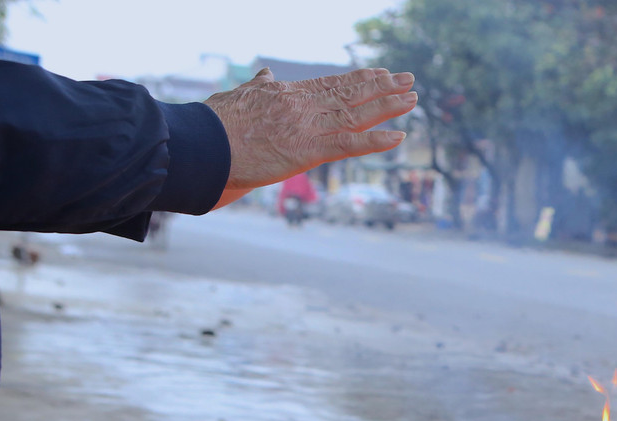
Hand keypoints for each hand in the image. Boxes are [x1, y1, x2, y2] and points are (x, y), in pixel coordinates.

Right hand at [204, 67, 416, 208]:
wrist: (204, 146)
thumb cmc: (215, 126)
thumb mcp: (239, 98)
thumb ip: (258, 87)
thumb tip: (266, 73)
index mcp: (289, 95)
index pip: (332, 84)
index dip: (359, 79)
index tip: (381, 73)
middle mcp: (304, 106)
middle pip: (351, 94)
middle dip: (383, 87)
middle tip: (409, 80)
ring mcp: (308, 127)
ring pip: (357, 114)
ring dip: (388, 107)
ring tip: (412, 98)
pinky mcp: (309, 150)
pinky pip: (350, 145)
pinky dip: (375, 141)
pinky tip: (398, 136)